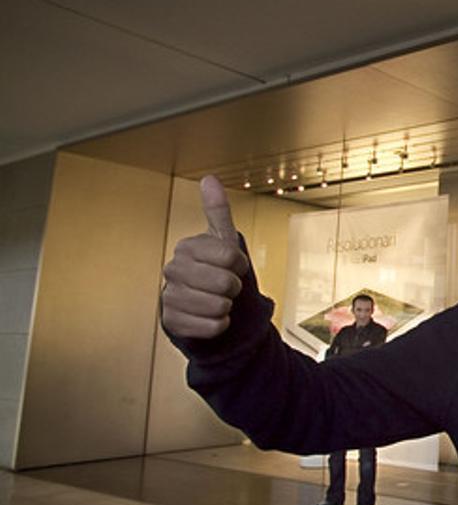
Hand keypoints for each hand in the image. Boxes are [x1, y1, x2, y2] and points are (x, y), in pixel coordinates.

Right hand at [161, 176, 249, 338]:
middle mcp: (173, 270)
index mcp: (187, 247)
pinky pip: (212, 326)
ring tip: (217, 300)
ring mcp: (170, 296)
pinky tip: (211, 316)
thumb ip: (217, 210)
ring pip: (218, 306)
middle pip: (226, 283)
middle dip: (234, 287)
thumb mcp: (222, 239)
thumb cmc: (216, 269)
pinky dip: (219, 324)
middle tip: (225, 285)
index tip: (233, 265)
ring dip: (226, 306)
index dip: (240, 264)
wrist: (203, 302)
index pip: (230, 257)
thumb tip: (209, 179)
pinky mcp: (173, 322)